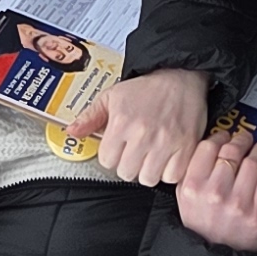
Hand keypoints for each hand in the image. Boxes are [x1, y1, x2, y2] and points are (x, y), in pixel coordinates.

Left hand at [71, 67, 215, 184]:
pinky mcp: (186, 147)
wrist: (180, 76)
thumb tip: (71, 131)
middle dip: (129, 164)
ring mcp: (165, 142)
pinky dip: (169, 172)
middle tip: (136, 152)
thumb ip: (90, 116)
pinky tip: (167, 159)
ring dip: (148, 170)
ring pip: (148, 178)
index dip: (112, 155)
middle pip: (126, 173)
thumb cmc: (146, 88)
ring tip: (151, 156)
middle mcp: (142, 134)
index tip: (120, 147)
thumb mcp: (112, 96)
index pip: (107, 160)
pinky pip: (172, 177)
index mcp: (121, 122)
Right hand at [171, 127, 256, 251]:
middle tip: (246, 140)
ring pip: (254, 161)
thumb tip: (212, 144)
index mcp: (192, 186)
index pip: (209, 146)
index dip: (221, 136)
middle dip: (243, 140)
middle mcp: (215, 193)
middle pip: (233, 149)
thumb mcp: (184, 199)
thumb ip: (192, 171)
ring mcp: (238, 203)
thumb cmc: (201, 228)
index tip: (226, 136)